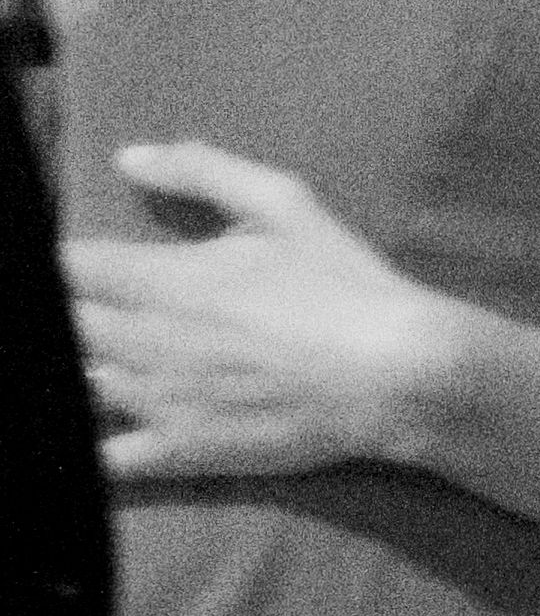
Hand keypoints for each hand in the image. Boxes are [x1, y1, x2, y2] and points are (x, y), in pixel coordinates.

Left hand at [73, 143, 474, 480]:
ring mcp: (156, 402)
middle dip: (79, 311)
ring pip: (79, 383)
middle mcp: (143, 342)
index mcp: (163, 281)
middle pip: (65, 325)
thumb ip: (203, 171)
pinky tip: (119, 424)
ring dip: (96, 364)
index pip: (67, 266)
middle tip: (115, 308)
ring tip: (130, 356)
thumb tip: (129, 158)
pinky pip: (102, 458)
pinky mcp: (178, 450)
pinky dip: (97, 442)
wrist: (399, 372)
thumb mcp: (287, 204)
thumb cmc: (346, 282)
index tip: (95, 265)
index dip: (72, 263)